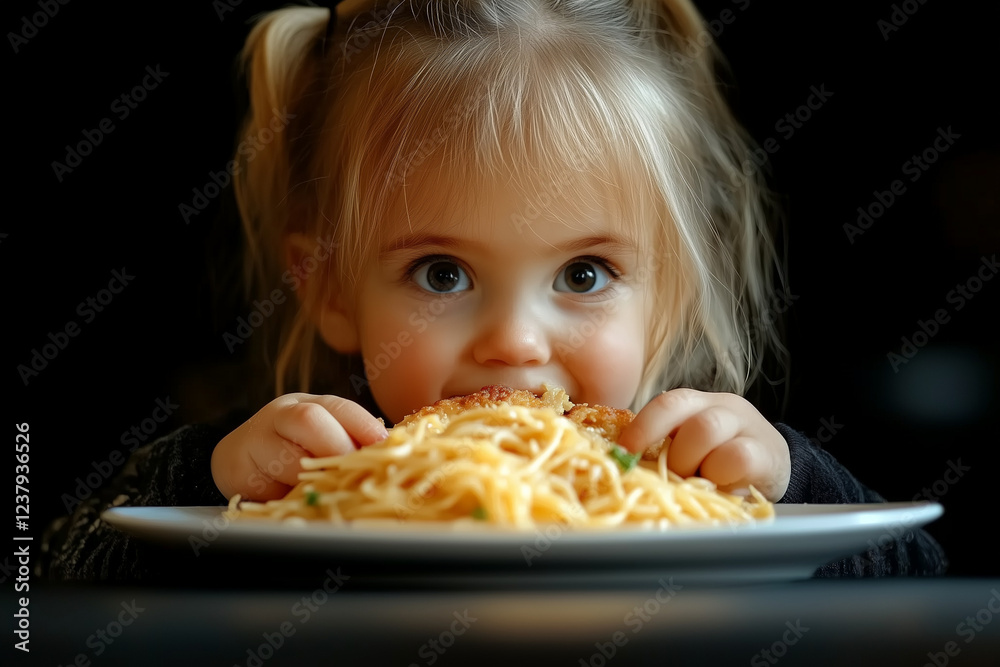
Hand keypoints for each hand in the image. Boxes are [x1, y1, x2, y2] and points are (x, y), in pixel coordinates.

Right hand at [211, 393, 387, 500]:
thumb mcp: (325, 443)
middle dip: (336, 450)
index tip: (384, 446)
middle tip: (351, 476)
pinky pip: (265, 487)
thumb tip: (393, 463)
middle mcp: (281, 415)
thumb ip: (353, 448)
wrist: (240, 461)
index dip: (364, 427)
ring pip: (286, 459)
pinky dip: (287, 499)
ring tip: (326, 497)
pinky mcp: (236, 469)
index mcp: (311, 404)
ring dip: (311, 482)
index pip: (340, 408)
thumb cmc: (295, 454)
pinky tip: (299, 506)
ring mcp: (254, 439)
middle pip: (309, 422)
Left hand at [617, 389, 789, 500]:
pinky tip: (724, 490)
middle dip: (670, 453)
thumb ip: (661, 455)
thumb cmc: (720, 464)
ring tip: (697, 486)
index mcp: (693, 405)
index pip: (664, 404)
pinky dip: (722, 477)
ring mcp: (745, 426)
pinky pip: (739, 457)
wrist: (774, 468)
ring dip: (693, 464)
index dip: (641, 428)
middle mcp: (718, 407)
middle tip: (673, 481)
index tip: (624, 454)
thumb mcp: (690, 453)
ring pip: (707, 428)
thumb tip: (625, 472)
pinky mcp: (767, 453)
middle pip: (680, 411)